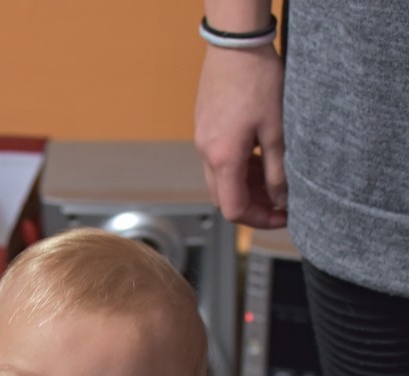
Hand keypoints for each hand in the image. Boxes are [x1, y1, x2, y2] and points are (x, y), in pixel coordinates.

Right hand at [195, 44, 287, 228]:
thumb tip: (281, 199)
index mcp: (223, 158)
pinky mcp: (205, 128)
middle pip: (224, 197)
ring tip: (274, 179)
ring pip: (221, 179)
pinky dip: (238, 168)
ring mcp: (203, 140)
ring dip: (246, 186)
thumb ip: (278, 170)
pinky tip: (259, 157)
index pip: (234, 209)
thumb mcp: (277, 129)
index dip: (259, 219)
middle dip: (252, 205)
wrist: (235, 46)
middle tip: (280, 201)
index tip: (282, 216)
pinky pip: (218, 160)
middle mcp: (206, 153)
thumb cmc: (257, 81)